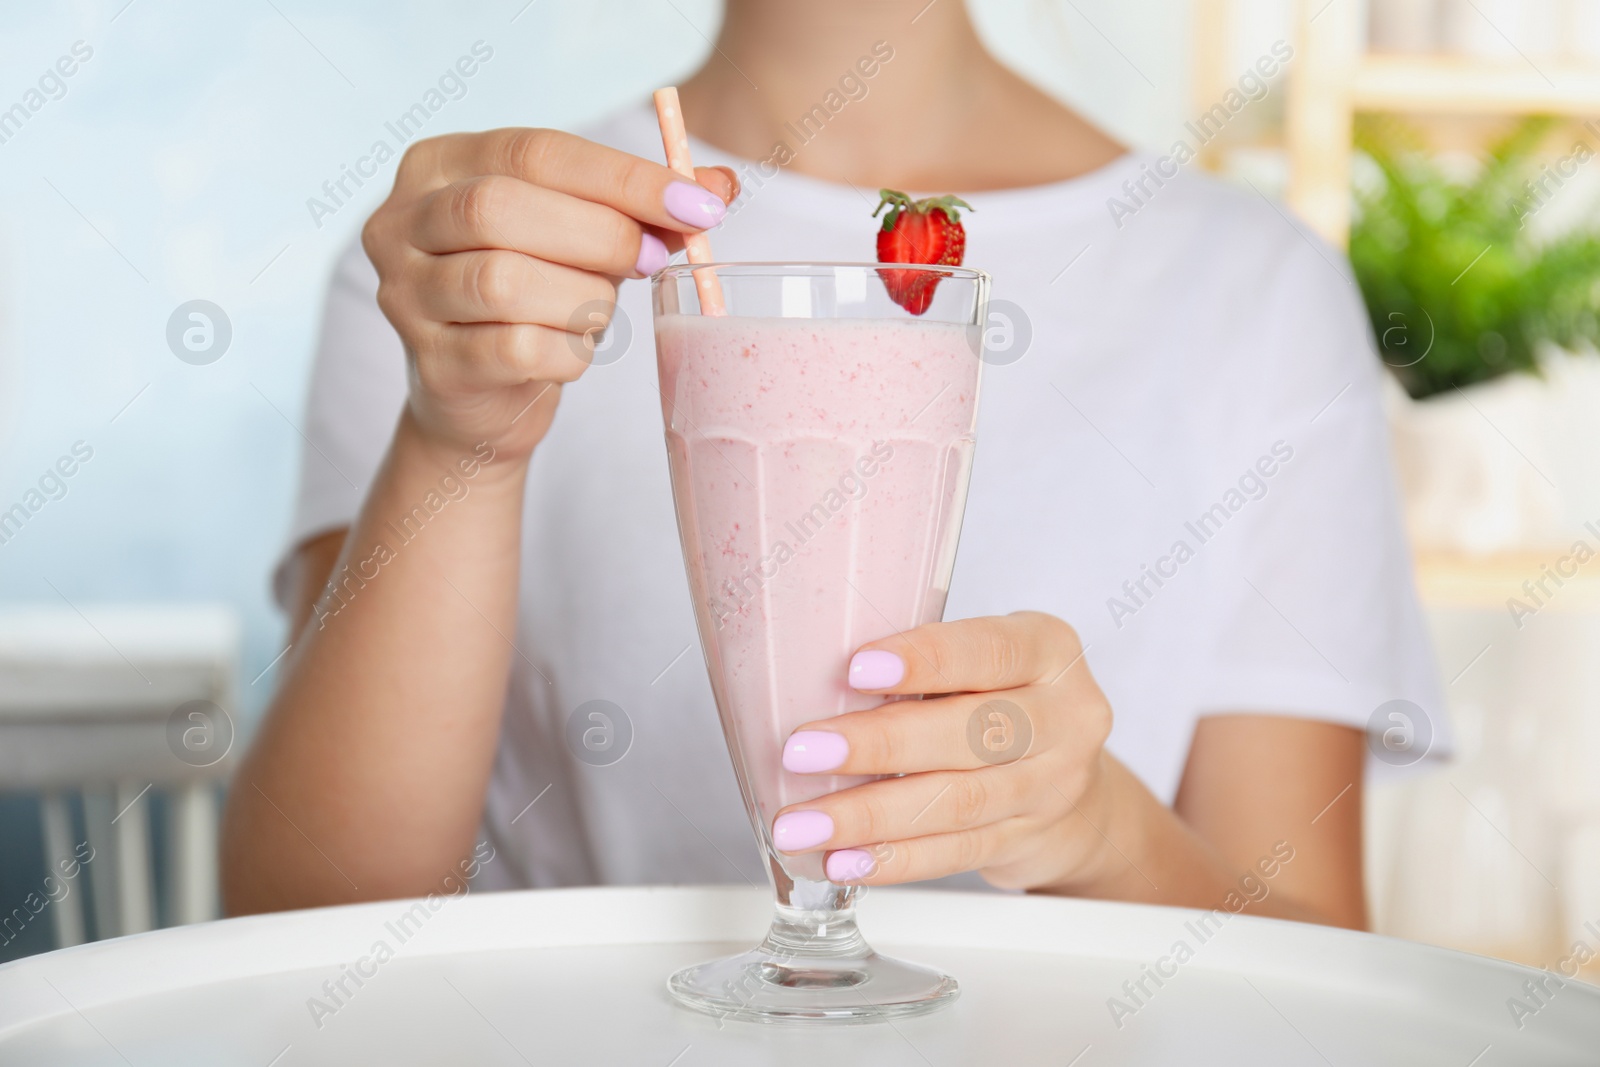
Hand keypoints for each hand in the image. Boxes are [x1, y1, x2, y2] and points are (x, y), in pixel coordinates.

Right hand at [361, 128, 737, 462]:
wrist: (481, 399)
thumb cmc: (535, 299)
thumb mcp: (582, 238)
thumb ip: (642, 208)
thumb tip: (721, 185)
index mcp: (437, 165)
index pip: (534, 152)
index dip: (623, 178)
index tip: (700, 204)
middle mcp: (400, 223)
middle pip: (501, 207)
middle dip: (598, 234)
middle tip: (650, 260)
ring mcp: (405, 296)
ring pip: (505, 282)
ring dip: (581, 298)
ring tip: (599, 310)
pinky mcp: (432, 365)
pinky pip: (516, 350)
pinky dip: (568, 351)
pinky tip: (574, 350)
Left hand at [773, 612, 1116, 891]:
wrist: (1067, 778)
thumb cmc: (996, 697)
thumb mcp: (978, 659)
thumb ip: (921, 664)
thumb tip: (808, 676)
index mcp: (1049, 650)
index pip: (989, 650)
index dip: (926, 659)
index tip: (857, 669)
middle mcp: (1065, 717)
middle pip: (972, 733)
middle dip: (879, 744)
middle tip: (804, 751)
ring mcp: (1050, 786)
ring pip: (959, 803)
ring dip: (870, 816)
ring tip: (803, 823)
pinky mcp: (1025, 839)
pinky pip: (955, 853)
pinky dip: (894, 859)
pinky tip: (845, 859)